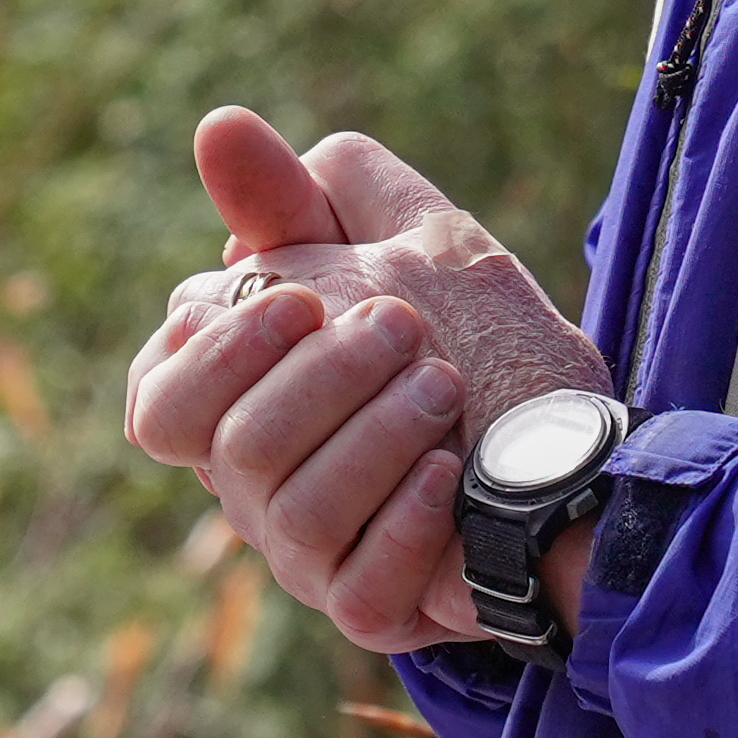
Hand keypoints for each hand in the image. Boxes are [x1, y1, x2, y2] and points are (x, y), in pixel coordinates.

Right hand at [117, 107, 616, 654]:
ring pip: (288, 509)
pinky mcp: (369, 611)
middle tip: (402, 325)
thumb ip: (307, 193)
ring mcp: (307, 556)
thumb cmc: (473, 343)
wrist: (579, 447)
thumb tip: (219, 126)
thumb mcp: (402, 242)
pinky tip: (451, 472)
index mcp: (239, 404)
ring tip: (445, 387)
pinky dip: (405, 519)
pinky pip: (357, 582)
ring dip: (374, 434)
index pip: (158, 399)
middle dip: (317, 375)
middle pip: (226, 444)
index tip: (300, 297)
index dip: (214, 350)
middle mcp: (255, 487)